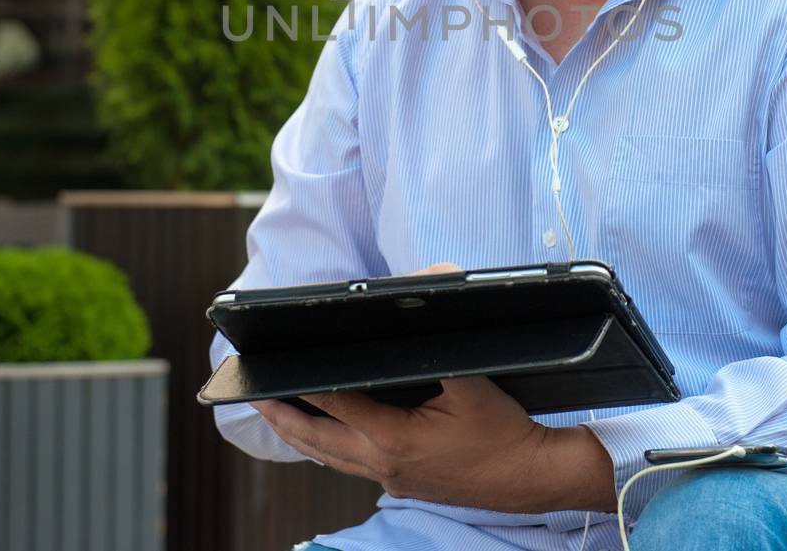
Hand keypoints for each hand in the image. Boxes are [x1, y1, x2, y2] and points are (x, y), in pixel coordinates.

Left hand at [250, 376, 613, 512]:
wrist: (532, 477)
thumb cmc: (505, 431)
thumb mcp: (474, 382)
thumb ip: (444, 345)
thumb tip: (429, 303)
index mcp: (393, 438)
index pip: (335, 403)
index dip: (302, 385)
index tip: (276, 369)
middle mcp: (383, 463)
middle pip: (316, 441)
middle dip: (283, 418)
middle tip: (254, 398)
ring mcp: (391, 478)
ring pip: (329, 459)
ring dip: (300, 437)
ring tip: (276, 417)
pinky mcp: (403, 483)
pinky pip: (351, 466)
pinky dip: (328, 450)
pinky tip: (325, 437)